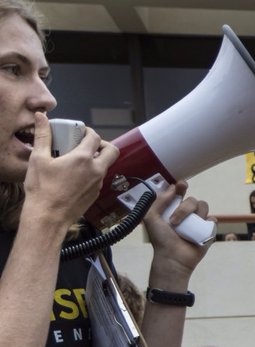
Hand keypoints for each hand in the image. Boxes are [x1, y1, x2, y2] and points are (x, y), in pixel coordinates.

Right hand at [22, 113, 118, 228]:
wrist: (48, 217)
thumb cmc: (42, 189)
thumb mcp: (38, 159)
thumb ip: (42, 136)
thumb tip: (42, 117)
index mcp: (83, 159)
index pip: (95, 137)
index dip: (88, 131)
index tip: (79, 131)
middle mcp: (96, 171)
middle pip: (112, 151)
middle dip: (103, 144)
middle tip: (87, 144)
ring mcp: (98, 184)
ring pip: (106, 166)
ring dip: (97, 159)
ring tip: (77, 159)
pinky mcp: (96, 194)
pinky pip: (99, 179)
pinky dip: (92, 173)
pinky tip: (76, 175)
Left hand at [143, 180, 212, 283]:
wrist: (172, 257)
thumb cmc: (161, 239)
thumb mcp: (152, 217)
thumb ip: (159, 200)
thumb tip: (174, 187)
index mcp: (173, 208)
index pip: (180, 192)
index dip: (182, 186)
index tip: (182, 185)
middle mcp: (186, 213)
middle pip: (193, 200)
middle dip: (184, 208)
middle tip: (174, 221)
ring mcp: (198, 222)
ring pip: (204, 207)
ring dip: (196, 215)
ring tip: (188, 228)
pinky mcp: (208, 231)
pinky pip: (213, 220)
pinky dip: (209, 222)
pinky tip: (202, 228)